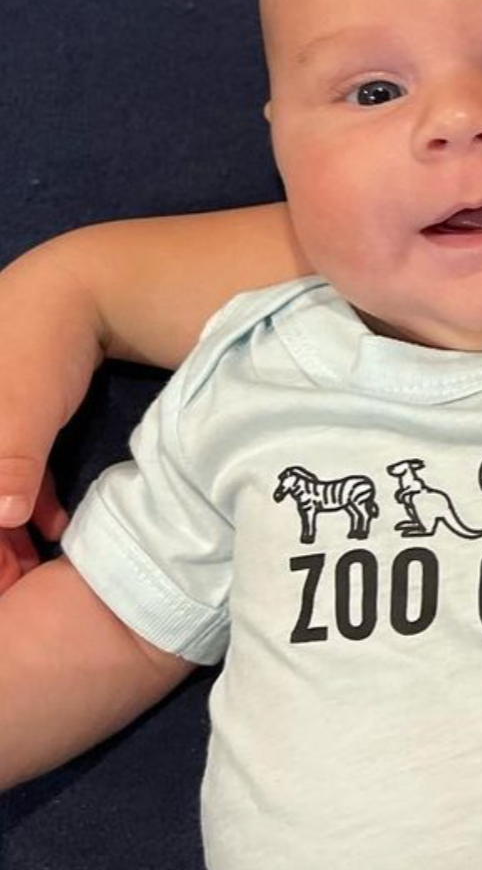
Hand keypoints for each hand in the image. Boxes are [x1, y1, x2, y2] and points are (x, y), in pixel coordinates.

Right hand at [0, 239, 107, 576]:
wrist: (85, 288)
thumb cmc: (41, 343)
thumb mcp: (21, 410)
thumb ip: (8, 465)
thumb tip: (4, 516)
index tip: (3, 575)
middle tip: (15, 580)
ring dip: (3, 530)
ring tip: (31, 567)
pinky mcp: (9, 420)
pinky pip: (7, 472)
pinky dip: (23, 500)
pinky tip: (50, 527)